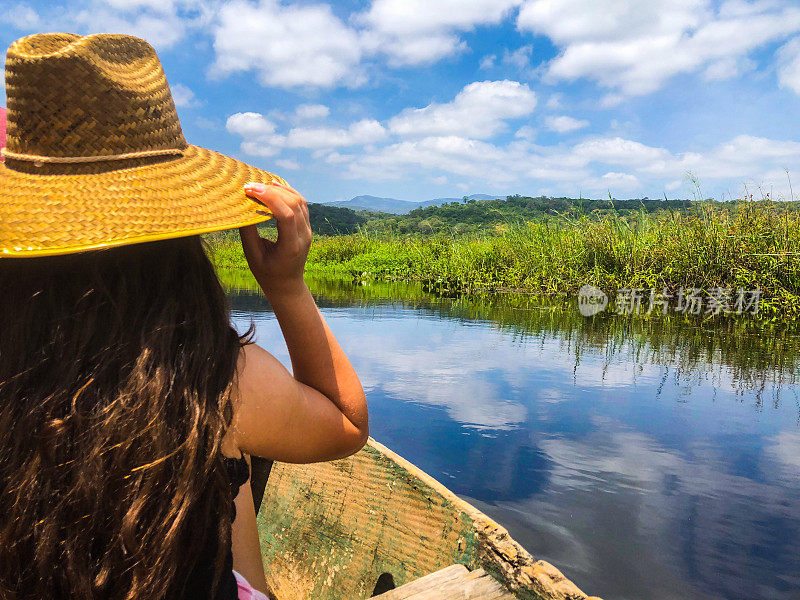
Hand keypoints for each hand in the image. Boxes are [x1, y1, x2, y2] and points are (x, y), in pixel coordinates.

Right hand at [239, 181, 310, 297]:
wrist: (287, 285)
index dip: (269, 198)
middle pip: (294, 205)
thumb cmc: (267, 273)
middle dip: (271, 191)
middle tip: (250, 186)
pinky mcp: (306, 227)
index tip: (250, 190)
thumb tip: (241, 207)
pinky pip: (301, 204)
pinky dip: (288, 193)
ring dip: (280, 189)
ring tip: (260, 185)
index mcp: (291, 246)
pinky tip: (275, 187)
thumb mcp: (253, 255)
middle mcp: (303, 236)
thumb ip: (248, 232)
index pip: (286, 215)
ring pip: (300, 201)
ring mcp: (307, 231)